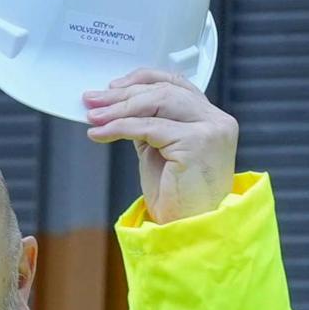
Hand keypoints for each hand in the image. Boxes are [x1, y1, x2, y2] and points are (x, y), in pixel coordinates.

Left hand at [85, 67, 238, 225]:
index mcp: (210, 118)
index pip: (176, 83)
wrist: (191, 230)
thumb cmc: (178, 197)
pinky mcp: (197, 143)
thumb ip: (149, 125)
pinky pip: (149, 127)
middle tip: (92, 101)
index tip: (112, 86)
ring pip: (158, 102)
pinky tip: (100, 133)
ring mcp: (210, 130)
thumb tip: (114, 106)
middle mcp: (216, 120)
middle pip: (164, 91)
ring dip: (119, 108)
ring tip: (93, 117)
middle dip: (123, 94)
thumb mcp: (160, 151)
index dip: (142, 79)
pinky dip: (120, 127)